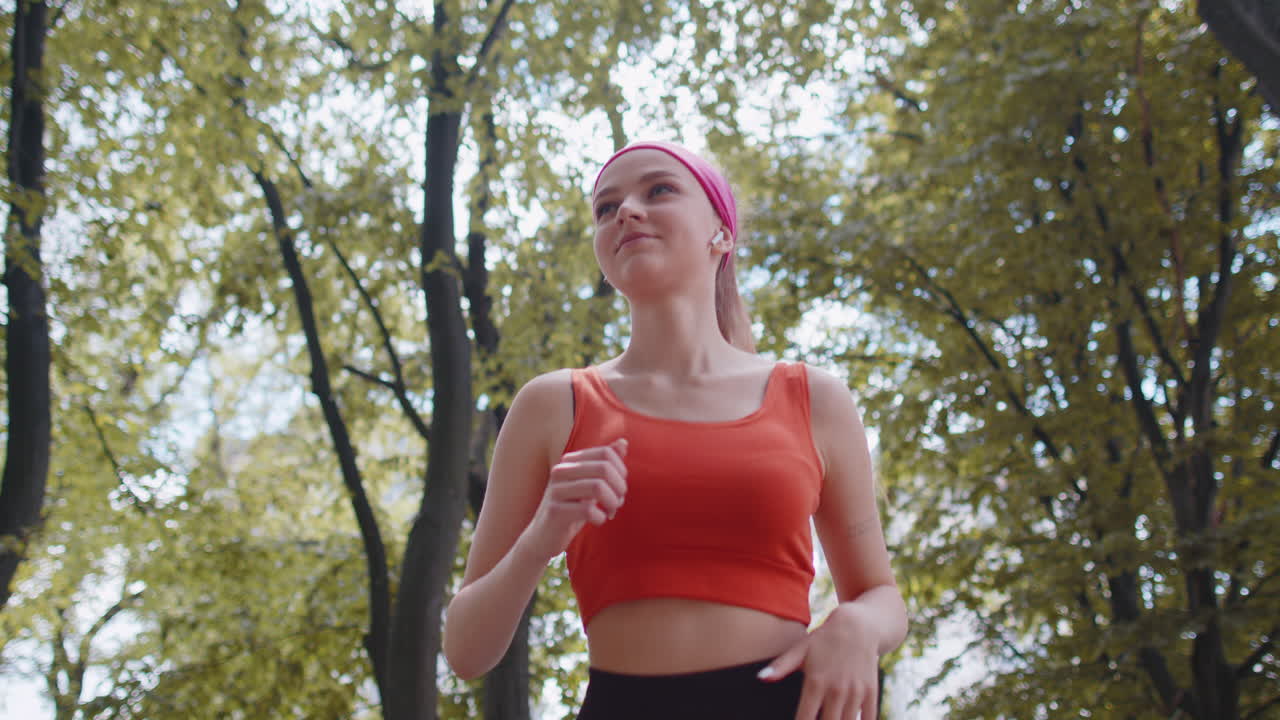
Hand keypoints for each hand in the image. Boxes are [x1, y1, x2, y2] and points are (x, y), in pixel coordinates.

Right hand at [522, 437, 627, 562]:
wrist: (543, 537)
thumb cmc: (571, 508)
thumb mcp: (590, 484)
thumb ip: (605, 464)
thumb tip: (623, 441)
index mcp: (570, 461)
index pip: (606, 453)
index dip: (621, 471)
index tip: (619, 487)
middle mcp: (561, 471)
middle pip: (604, 468)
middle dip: (619, 487)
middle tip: (617, 502)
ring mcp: (556, 490)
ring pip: (597, 487)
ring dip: (612, 502)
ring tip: (610, 511)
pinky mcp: (555, 511)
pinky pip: (587, 510)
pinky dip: (600, 517)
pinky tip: (598, 520)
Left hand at [758, 604, 879, 719]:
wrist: (857, 625)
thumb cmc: (824, 639)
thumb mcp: (801, 649)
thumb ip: (781, 666)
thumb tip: (761, 677)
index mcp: (815, 682)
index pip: (805, 718)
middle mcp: (836, 689)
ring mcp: (855, 691)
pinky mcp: (871, 691)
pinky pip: (869, 718)